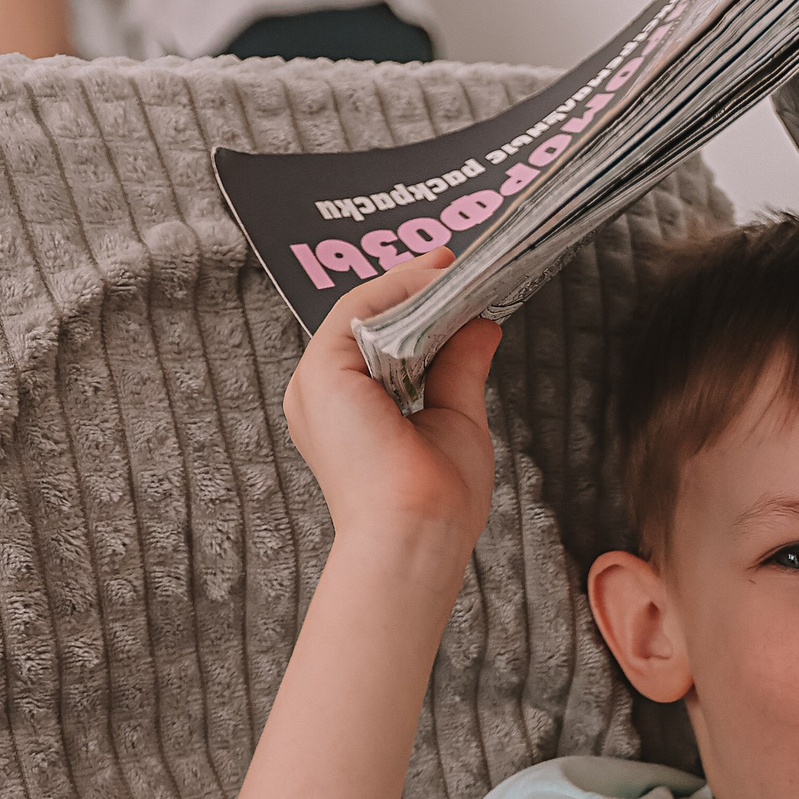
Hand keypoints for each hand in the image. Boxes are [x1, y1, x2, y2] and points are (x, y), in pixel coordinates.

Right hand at [282, 249, 501, 557]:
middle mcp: (323, 397)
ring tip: (453, 267)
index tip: (455, 284)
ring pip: (361, 311)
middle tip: (457, 263)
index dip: (415, 310)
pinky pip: (358, 309)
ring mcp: (316, 384)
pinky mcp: (320, 372)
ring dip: (410, 284)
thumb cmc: (438, 501)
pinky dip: (398, 289)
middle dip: (413, 290)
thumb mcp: (456, 418)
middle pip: (367, 324)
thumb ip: (461, 368)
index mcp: (348, 414)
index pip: (379, 346)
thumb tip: (483, 324)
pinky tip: (436, 278)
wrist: (418, 535)